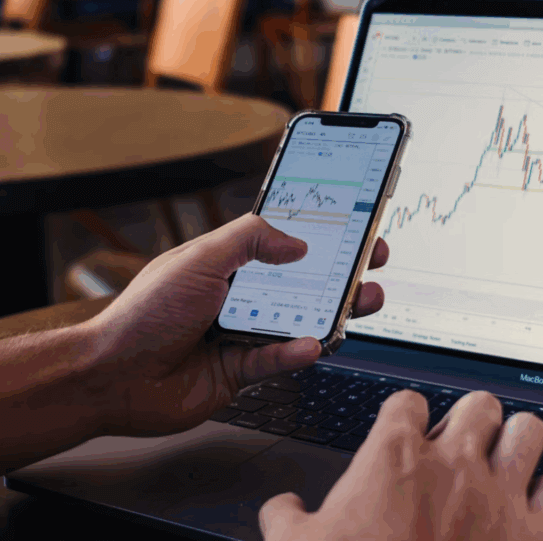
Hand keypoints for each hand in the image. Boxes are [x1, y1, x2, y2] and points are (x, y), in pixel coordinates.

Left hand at [80, 213, 388, 436]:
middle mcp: (240, 297)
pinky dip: (297, 353)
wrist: (112, 377)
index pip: (283, 242)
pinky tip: (310, 344)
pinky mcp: (243, 371)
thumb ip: (249, 240)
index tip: (353, 224)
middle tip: (372, 262)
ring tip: (362, 301)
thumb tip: (296, 243)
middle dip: (343, 272)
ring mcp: (244, 334)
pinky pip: (280, 360)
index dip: (320, 233)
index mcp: (228, 263)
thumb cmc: (143, 314)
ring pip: (302, 321)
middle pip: (304, 282)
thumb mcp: (199, 258)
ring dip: (335, 312)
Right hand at [260, 391, 542, 540]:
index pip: (409, 402)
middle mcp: (453, 464)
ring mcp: (498, 494)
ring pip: (528, 431)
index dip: (406, 418)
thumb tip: (282, 509)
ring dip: (516, 443)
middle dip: (469, 421)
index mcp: (395, 456)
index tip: (405, 432)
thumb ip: (286, 517)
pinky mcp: (533, 532)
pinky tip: (534, 505)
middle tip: (458, 446)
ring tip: (502, 461)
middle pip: (478, 405)